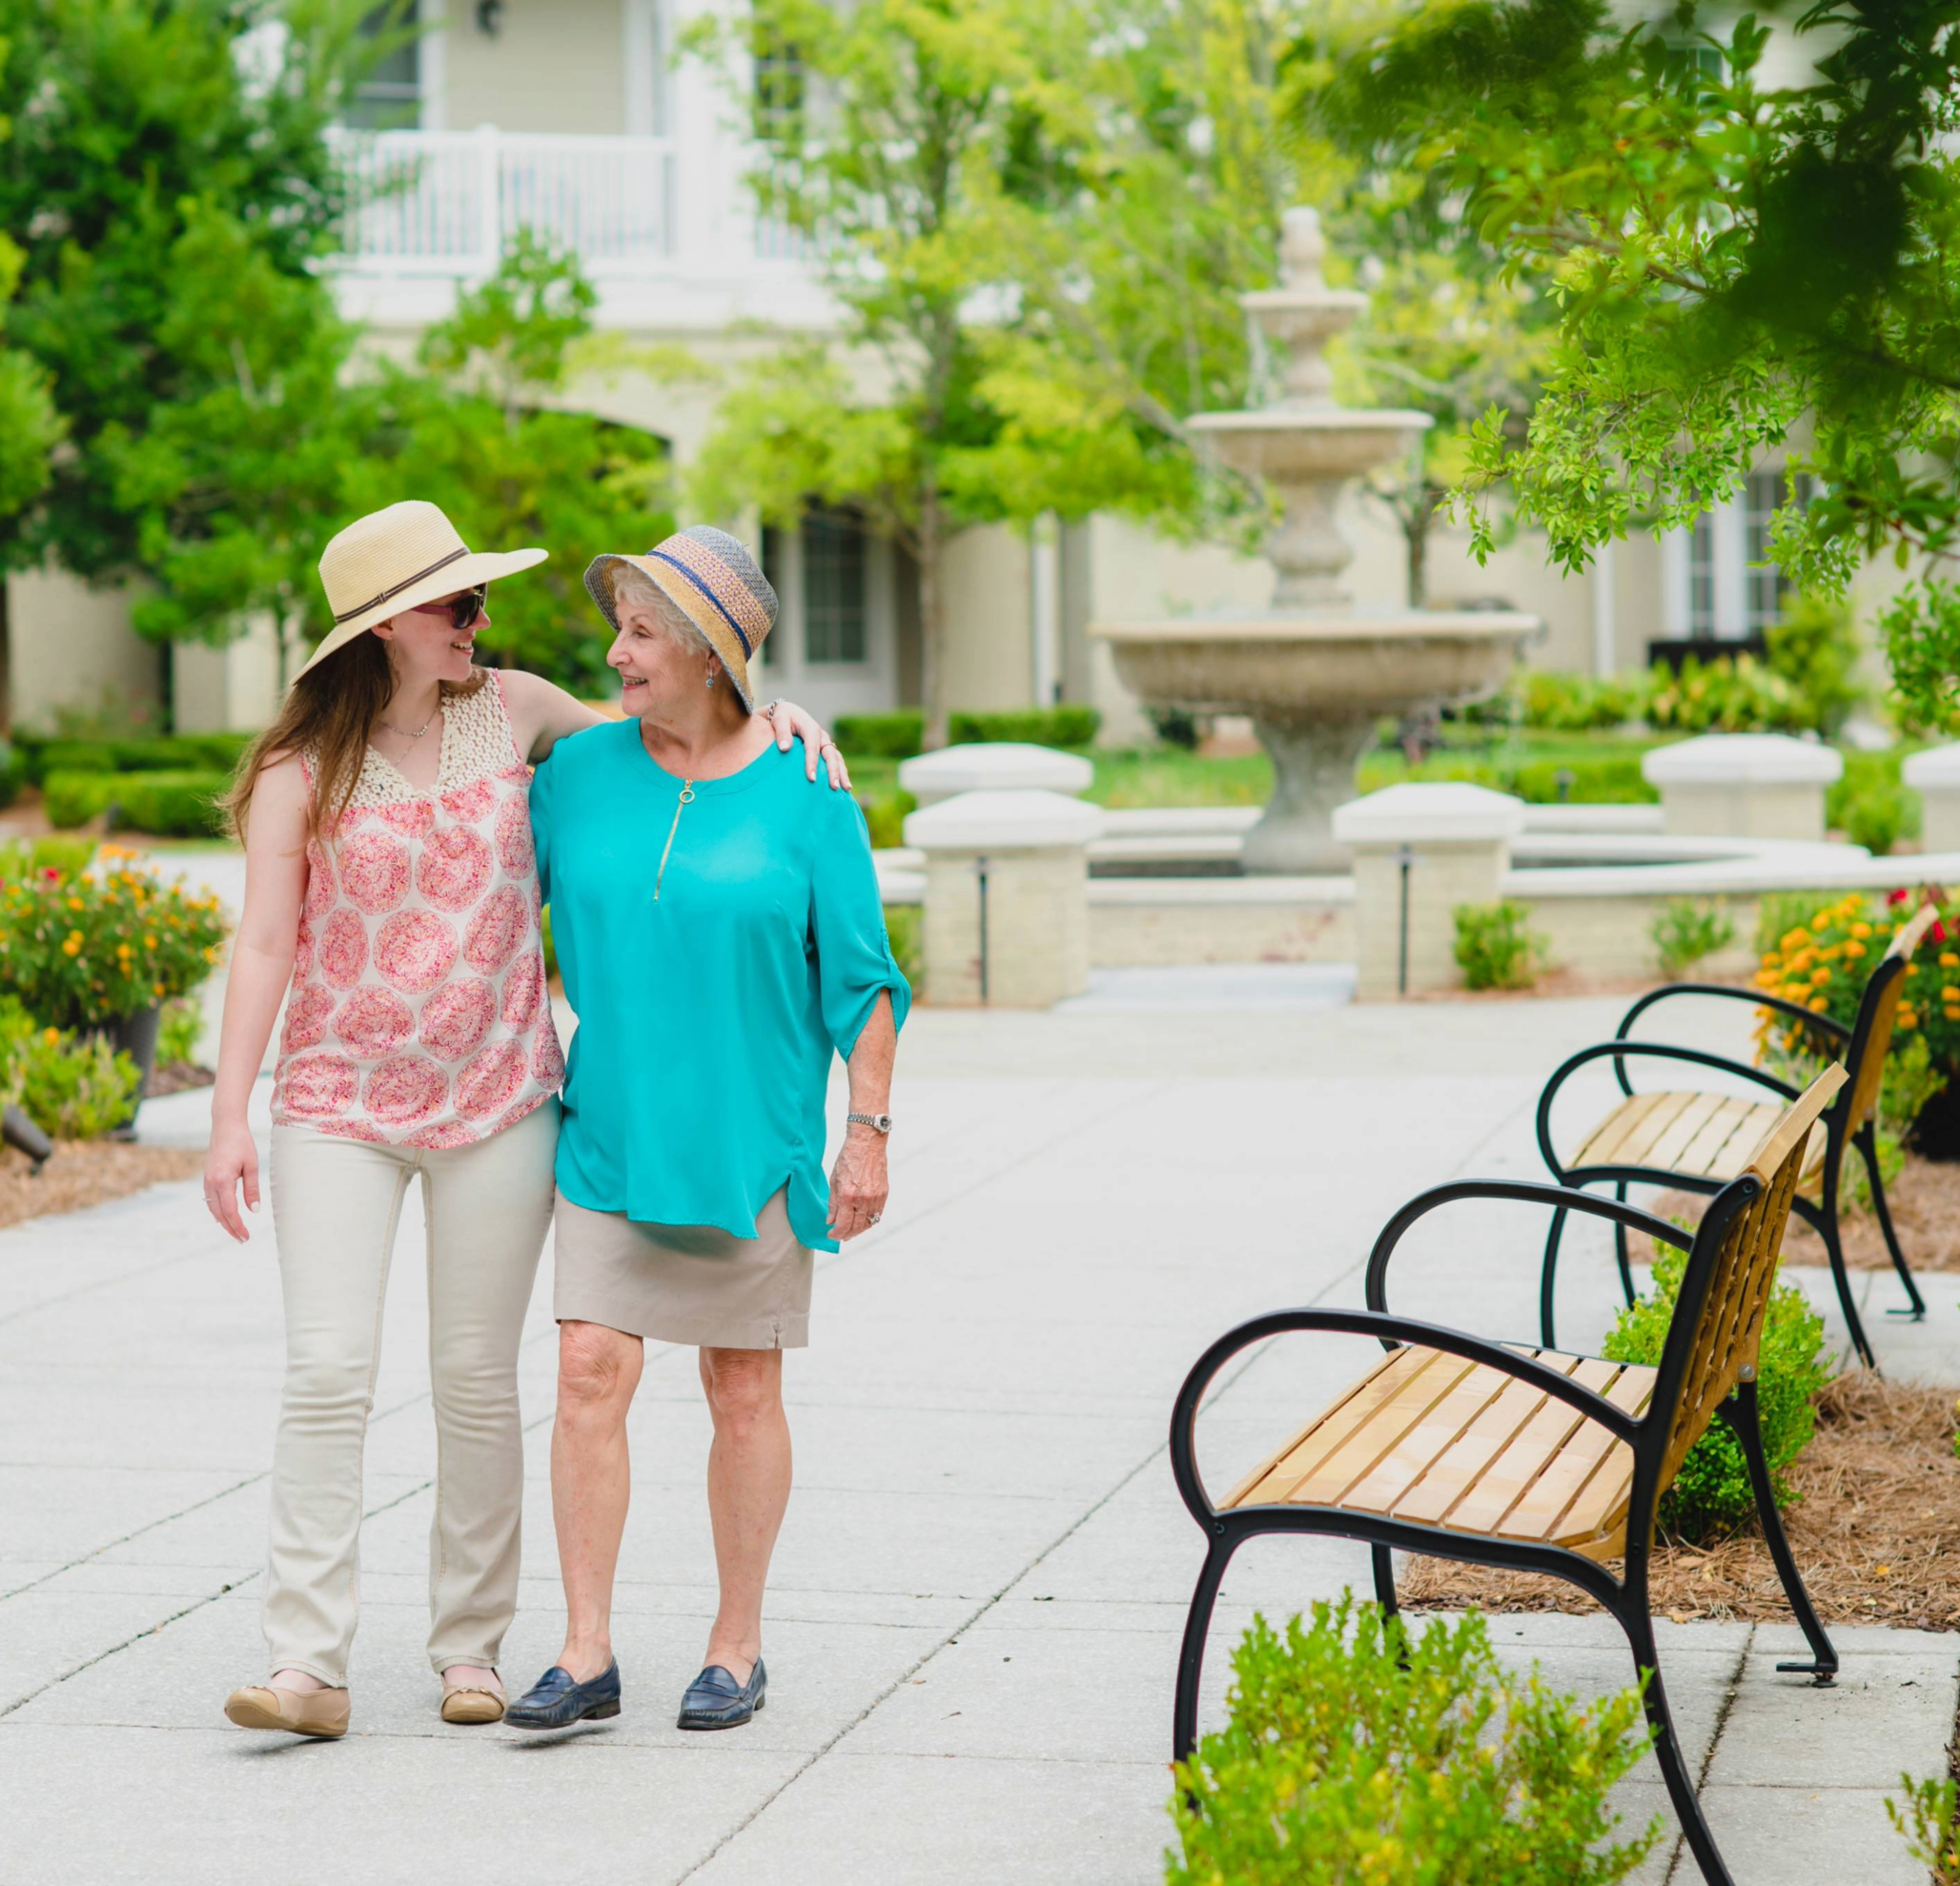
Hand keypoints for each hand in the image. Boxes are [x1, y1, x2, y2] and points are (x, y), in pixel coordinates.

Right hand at [204, 1116, 260, 1243]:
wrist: (225, 1126)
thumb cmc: (242, 1144)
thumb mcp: (251, 1166)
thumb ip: (252, 1189)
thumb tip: (254, 1210)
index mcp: (222, 1180)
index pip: (229, 1211)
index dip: (237, 1226)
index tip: (246, 1236)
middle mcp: (210, 1183)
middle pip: (219, 1214)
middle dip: (230, 1228)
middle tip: (242, 1240)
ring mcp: (206, 1180)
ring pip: (212, 1208)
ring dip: (223, 1222)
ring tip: (235, 1232)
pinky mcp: (206, 1178)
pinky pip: (210, 1200)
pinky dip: (217, 1211)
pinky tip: (224, 1217)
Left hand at [766, 699, 851, 790]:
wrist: (790, 713)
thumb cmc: (782, 718)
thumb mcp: (780, 720)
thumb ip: (782, 733)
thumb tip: (784, 748)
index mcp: (811, 729)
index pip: (812, 747)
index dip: (812, 763)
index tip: (811, 778)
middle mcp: (822, 736)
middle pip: (830, 754)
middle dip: (833, 771)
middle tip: (834, 786)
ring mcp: (827, 743)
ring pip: (837, 758)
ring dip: (842, 773)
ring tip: (846, 789)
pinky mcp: (827, 750)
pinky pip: (837, 761)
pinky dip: (842, 772)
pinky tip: (845, 786)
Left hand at [827, 1125, 887, 1240]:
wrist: (867, 1143)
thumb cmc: (848, 1157)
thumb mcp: (834, 1180)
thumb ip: (832, 1203)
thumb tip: (830, 1220)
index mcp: (847, 1195)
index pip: (842, 1225)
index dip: (836, 1234)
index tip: (831, 1235)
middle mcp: (863, 1199)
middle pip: (856, 1228)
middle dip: (847, 1234)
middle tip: (840, 1235)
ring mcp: (875, 1197)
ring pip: (869, 1223)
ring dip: (859, 1230)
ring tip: (851, 1230)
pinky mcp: (884, 1193)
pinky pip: (877, 1214)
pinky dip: (870, 1220)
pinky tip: (862, 1220)